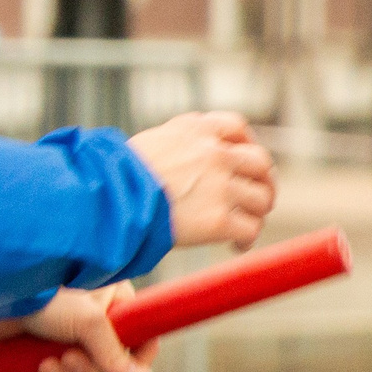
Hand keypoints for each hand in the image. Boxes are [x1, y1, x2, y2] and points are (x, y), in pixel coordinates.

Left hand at [0, 284, 157, 371]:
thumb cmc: (44, 295)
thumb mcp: (87, 321)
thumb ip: (114, 352)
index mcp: (113, 300)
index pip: (142, 336)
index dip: (136, 360)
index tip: (122, 371)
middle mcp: (96, 318)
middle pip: (111, 362)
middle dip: (89, 368)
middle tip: (69, 358)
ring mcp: (71, 333)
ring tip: (48, 363)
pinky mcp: (48, 346)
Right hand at [128, 110, 277, 248]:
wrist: (107, 199)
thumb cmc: (117, 175)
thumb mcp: (153, 143)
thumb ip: (182, 144)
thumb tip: (196, 159)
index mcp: (195, 130)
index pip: (237, 126)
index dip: (247, 143)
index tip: (245, 161)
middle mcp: (213, 153)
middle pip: (260, 162)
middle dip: (264, 181)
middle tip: (258, 198)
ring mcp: (220, 186)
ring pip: (260, 199)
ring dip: (256, 213)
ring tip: (243, 226)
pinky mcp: (219, 220)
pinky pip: (250, 229)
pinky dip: (246, 239)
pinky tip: (235, 245)